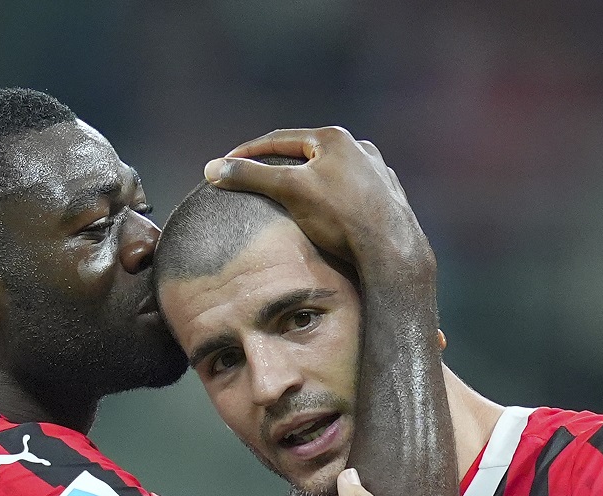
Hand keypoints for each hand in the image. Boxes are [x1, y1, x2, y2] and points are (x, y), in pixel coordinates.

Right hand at [203, 127, 430, 272]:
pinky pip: (353, 192)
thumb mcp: (288, 191)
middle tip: (256, 180)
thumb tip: (212, 168)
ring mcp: (378, 172)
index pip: (279, 140)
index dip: (249, 152)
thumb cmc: (339, 217)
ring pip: (333, 173)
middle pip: (308, 154)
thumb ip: (250, 176)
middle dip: (281, 167)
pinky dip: (335, 198)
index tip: (227, 164)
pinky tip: (329, 212)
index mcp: (334, 138)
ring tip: (292, 197)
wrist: (390, 250)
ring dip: (310, 181)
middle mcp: (360, 148)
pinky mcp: (389, 197)